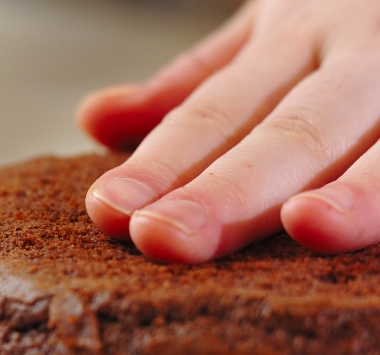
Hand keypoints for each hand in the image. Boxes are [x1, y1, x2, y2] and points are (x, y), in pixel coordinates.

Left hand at [78, 0, 379, 261]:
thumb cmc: (348, 16)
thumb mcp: (267, 33)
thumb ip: (192, 84)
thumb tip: (94, 121)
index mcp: (296, 34)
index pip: (214, 112)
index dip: (163, 165)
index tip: (111, 212)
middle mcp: (360, 50)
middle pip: (289, 131)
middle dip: (228, 191)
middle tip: (164, 239)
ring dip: (359, 188)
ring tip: (309, 224)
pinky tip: (366, 220)